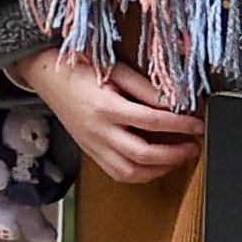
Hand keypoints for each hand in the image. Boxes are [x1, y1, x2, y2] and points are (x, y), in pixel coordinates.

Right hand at [24, 42, 191, 182]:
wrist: (44, 74)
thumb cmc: (79, 66)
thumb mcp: (114, 69)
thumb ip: (144, 88)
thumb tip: (173, 102)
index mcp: (105, 107)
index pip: (152, 121)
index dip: (180, 124)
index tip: (197, 124)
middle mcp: (98, 131)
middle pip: (143, 155)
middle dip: (174, 154)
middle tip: (194, 146)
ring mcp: (92, 145)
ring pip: (129, 172)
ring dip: (158, 170)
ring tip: (177, 159)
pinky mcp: (89, 151)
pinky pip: (117, 173)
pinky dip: (140, 174)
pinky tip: (154, 165)